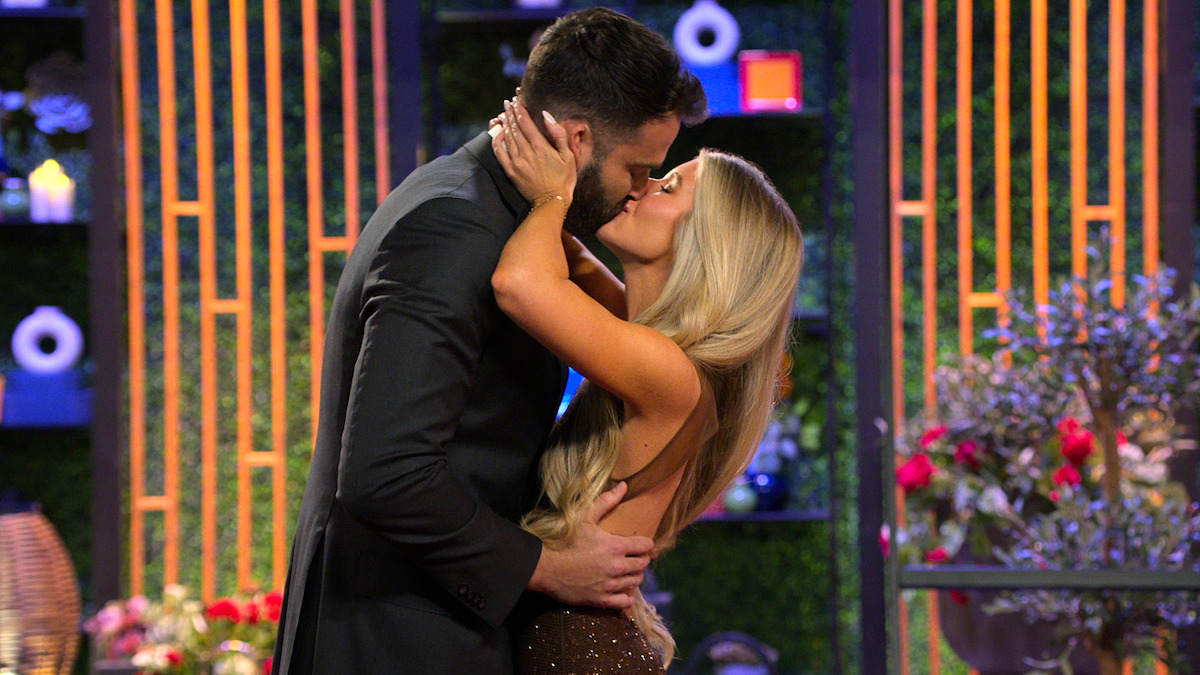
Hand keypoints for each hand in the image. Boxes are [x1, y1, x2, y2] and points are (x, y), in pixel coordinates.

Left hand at [491, 100, 575, 206]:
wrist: (552, 201)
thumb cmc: (564, 179)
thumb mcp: (568, 155)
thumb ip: (558, 134)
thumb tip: (547, 116)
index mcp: (540, 146)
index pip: (526, 123)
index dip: (520, 111)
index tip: (516, 102)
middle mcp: (526, 152)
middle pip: (515, 128)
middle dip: (510, 114)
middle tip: (507, 103)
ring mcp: (517, 162)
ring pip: (508, 138)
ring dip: (505, 124)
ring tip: (503, 114)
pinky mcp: (511, 171)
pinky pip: (500, 153)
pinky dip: (497, 141)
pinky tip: (498, 134)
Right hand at [527, 482, 654, 609]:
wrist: (547, 568)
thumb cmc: (566, 541)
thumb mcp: (585, 517)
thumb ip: (606, 502)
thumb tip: (623, 485)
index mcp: (616, 546)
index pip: (645, 546)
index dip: (645, 544)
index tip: (640, 544)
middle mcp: (618, 567)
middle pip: (643, 564)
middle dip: (641, 560)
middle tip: (634, 557)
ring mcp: (610, 585)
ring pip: (636, 582)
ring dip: (634, 576)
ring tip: (627, 572)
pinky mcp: (602, 600)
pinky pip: (625, 602)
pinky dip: (626, 597)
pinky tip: (622, 591)